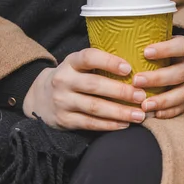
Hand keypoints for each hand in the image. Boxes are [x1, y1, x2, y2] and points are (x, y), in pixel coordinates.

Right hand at [23, 49, 148, 130]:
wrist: (41, 97)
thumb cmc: (74, 78)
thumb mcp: (80, 66)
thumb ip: (101, 65)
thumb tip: (139, 67)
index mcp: (70, 63)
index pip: (88, 57)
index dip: (108, 62)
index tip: (129, 68)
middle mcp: (63, 80)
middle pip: (94, 85)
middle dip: (121, 91)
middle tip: (142, 96)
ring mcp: (62, 101)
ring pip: (94, 107)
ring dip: (120, 112)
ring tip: (139, 114)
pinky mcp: (64, 119)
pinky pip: (90, 123)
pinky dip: (109, 125)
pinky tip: (125, 124)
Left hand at [133, 36, 183, 118]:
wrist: (183, 60)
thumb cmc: (164, 50)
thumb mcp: (161, 39)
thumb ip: (146, 40)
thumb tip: (115, 37)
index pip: (180, 47)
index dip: (165, 50)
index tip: (145, 52)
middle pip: (179, 73)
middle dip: (158, 78)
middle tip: (136, 81)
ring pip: (182, 94)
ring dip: (163, 100)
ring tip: (144, 105)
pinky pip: (182, 107)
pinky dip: (168, 112)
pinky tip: (154, 114)